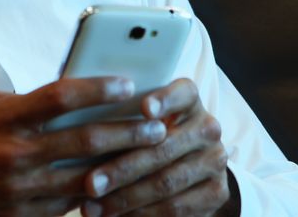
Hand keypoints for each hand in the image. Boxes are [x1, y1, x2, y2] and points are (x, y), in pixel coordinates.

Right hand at [0, 77, 169, 215]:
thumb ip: (26, 104)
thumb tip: (70, 98)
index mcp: (5, 117)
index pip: (62, 95)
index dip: (100, 88)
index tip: (129, 84)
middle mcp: (14, 154)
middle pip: (86, 139)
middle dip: (129, 131)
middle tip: (158, 125)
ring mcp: (18, 191)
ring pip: (85, 178)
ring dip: (121, 166)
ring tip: (149, 156)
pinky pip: (66, 207)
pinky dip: (92, 196)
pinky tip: (115, 188)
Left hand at [80, 79, 236, 215]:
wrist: (189, 171)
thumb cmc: (147, 140)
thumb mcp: (140, 124)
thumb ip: (122, 118)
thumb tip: (79, 122)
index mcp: (190, 101)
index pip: (183, 93)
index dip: (165, 99)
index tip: (143, 108)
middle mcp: (208, 127)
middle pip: (164, 147)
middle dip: (122, 168)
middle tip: (90, 183)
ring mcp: (215, 161)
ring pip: (166, 182)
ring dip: (125, 198)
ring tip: (93, 207)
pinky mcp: (217, 193)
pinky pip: (175, 207)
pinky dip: (141, 214)